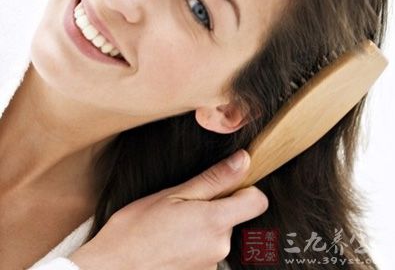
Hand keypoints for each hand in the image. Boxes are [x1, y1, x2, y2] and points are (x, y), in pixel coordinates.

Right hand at [68, 149, 268, 269]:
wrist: (112, 269)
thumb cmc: (136, 229)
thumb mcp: (174, 194)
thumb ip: (214, 179)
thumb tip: (243, 161)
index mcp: (215, 221)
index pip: (257, 201)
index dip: (247, 188)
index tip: (227, 184)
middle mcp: (220, 246)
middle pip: (235, 216)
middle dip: (216, 206)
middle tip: (185, 205)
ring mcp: (211, 264)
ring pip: (219, 232)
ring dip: (204, 225)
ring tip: (174, 225)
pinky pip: (208, 249)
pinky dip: (195, 242)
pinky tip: (172, 241)